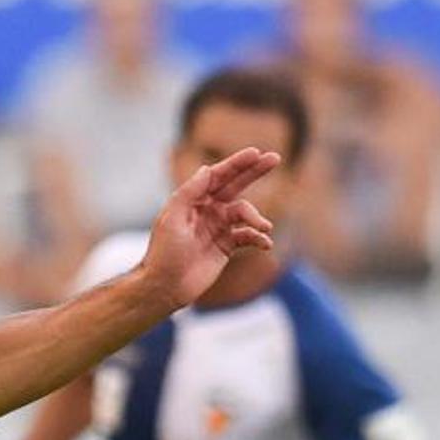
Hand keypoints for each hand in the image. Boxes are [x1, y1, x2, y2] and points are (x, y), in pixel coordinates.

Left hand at [137, 147, 279, 308]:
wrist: (165, 287)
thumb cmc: (164, 252)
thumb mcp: (172, 218)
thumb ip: (189, 192)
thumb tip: (207, 168)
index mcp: (193, 199)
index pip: (218, 175)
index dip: (237, 163)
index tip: (255, 153)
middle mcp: (208, 209)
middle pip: (236, 185)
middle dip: (254, 172)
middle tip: (275, 158)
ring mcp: (218, 227)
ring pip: (245, 213)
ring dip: (257, 218)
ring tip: (264, 228)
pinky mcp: (226, 246)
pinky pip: (247, 236)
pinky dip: (258, 238)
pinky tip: (265, 244)